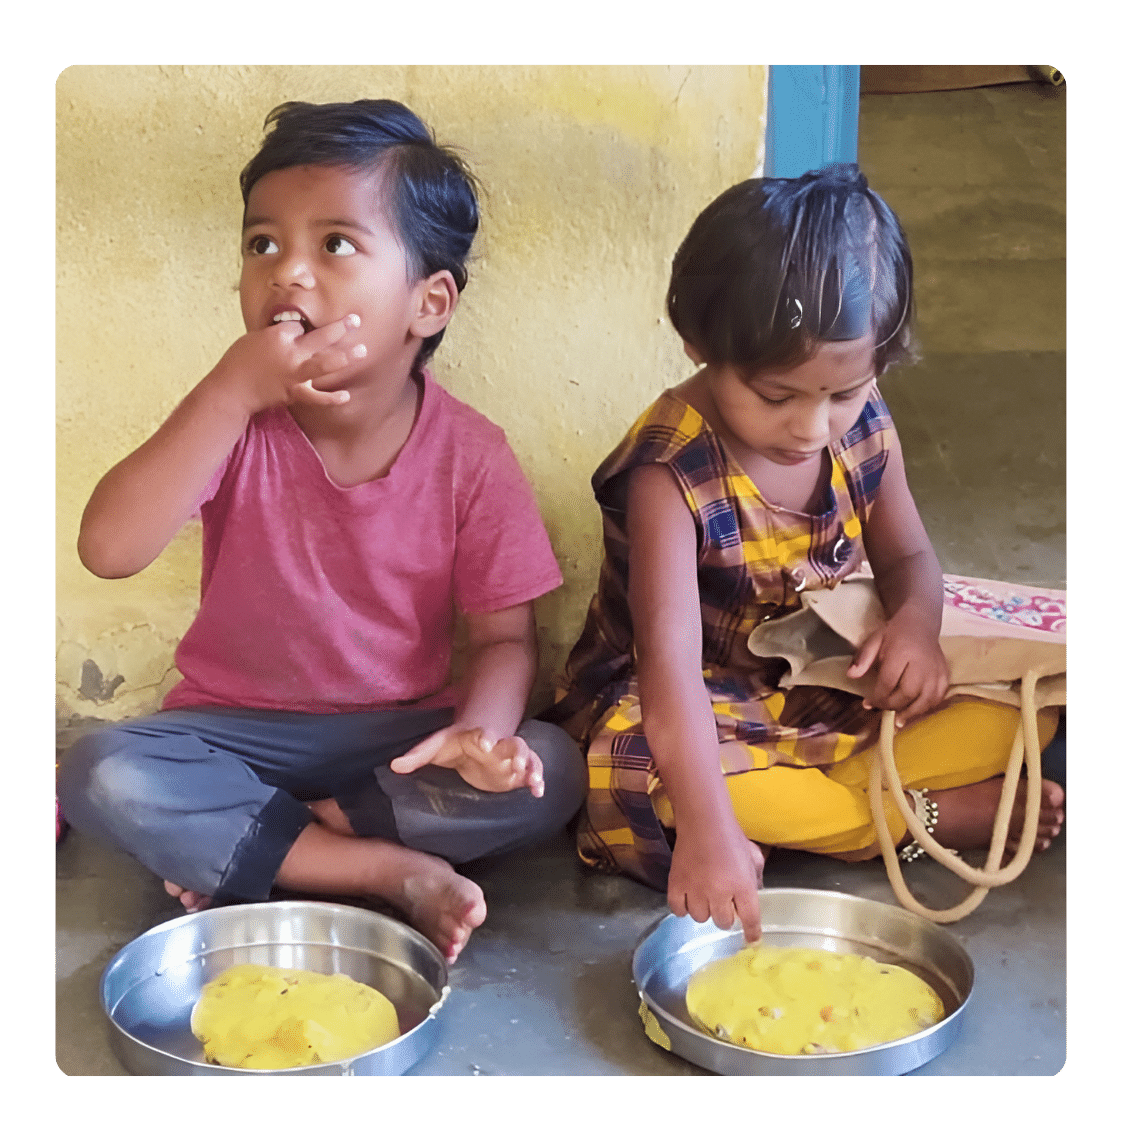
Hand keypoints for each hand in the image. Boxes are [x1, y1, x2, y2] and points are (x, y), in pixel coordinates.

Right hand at [206, 314, 366, 413]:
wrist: (231, 389)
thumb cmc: (238, 361)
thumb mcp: (255, 338)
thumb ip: (278, 335)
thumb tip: (296, 333)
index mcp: (278, 336)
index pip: (298, 325)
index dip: (299, 326)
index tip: (298, 330)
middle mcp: (291, 353)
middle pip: (321, 337)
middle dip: (340, 327)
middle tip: (356, 320)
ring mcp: (295, 374)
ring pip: (325, 364)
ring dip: (345, 357)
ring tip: (362, 351)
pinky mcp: (296, 394)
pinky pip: (317, 397)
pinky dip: (331, 398)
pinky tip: (346, 396)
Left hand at [390, 725, 544, 796]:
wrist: (477, 742)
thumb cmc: (454, 744)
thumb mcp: (435, 747)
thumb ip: (416, 756)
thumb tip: (393, 766)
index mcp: (478, 736)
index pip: (483, 734)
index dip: (486, 737)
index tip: (486, 743)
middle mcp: (499, 746)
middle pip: (513, 743)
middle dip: (517, 752)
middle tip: (516, 763)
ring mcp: (510, 758)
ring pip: (528, 757)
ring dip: (532, 767)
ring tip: (534, 781)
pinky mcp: (517, 773)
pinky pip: (532, 773)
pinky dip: (537, 781)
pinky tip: (539, 793)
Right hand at [667, 823, 764, 943]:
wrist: (703, 821)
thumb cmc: (731, 837)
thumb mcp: (753, 856)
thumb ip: (756, 878)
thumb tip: (755, 894)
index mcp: (743, 886)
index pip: (750, 920)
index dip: (751, 932)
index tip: (751, 939)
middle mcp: (720, 893)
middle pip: (724, 923)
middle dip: (725, 914)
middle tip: (722, 901)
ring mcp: (696, 890)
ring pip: (701, 918)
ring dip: (704, 910)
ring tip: (704, 895)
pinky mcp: (676, 885)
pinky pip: (678, 910)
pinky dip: (683, 907)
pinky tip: (688, 898)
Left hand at [847, 613, 948, 726]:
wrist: (920, 624)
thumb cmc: (894, 633)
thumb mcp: (874, 640)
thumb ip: (863, 658)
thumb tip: (851, 676)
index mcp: (902, 653)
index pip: (889, 681)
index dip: (878, 696)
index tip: (868, 703)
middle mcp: (922, 663)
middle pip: (908, 693)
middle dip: (893, 705)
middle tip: (882, 709)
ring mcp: (936, 670)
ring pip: (926, 699)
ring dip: (911, 712)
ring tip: (898, 720)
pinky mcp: (945, 674)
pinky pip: (939, 696)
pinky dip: (927, 707)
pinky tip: (916, 711)